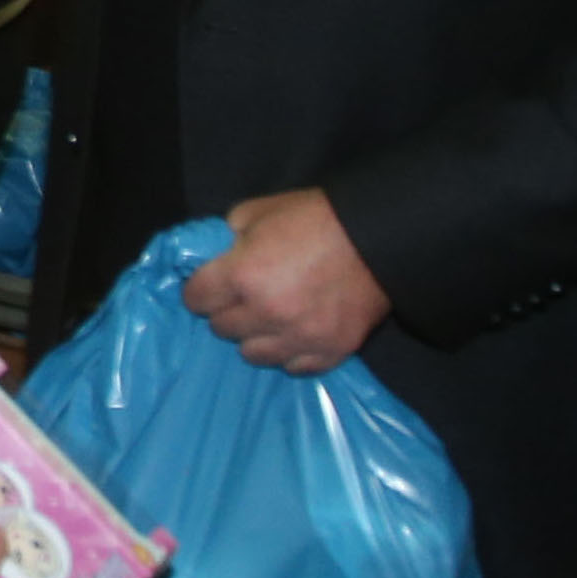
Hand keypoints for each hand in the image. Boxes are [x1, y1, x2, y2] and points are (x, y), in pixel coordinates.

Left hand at [180, 189, 390, 375]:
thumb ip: (229, 236)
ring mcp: (299, 337)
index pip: (195, 299)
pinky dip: (290, 352)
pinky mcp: (329, 352)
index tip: (211, 284)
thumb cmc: (315, 217)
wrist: (380, 236)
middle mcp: (266, 313)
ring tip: (270, 317)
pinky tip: (296, 332)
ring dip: (255, 335)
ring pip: (253, 354)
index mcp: (242, 275)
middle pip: (221, 328)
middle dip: (227, 310)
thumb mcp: (259, 211)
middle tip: (244, 296)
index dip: (201, 288)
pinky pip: (293, 366)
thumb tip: (214, 255)